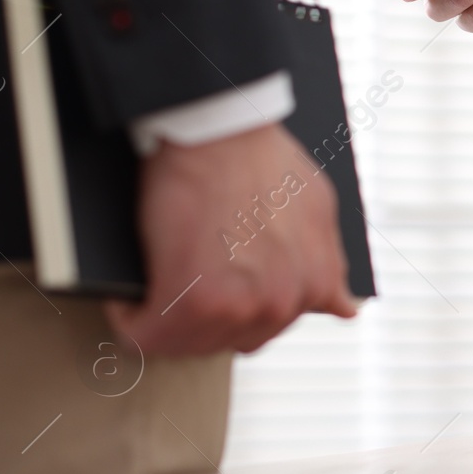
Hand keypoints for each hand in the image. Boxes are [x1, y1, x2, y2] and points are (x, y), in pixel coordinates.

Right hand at [105, 124, 357, 356]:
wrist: (222, 129)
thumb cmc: (262, 158)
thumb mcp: (318, 209)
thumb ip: (328, 265)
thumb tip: (345, 308)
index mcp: (315, 286)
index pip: (263, 331)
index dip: (227, 310)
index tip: (206, 290)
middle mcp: (283, 304)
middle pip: (226, 341)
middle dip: (199, 319)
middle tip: (176, 283)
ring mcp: (240, 306)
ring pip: (186, 343)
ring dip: (164, 321)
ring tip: (151, 287)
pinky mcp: (192, 299)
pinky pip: (146, 336)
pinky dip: (130, 319)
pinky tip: (127, 298)